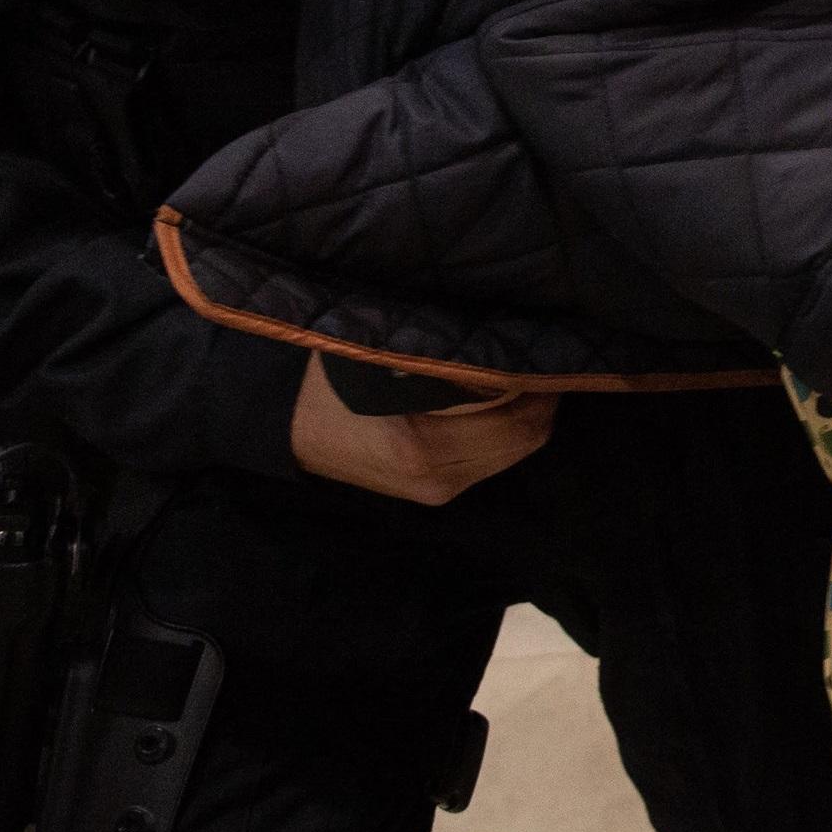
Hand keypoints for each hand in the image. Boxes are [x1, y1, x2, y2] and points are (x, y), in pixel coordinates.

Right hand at [287, 359, 557, 504]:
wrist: (288, 425)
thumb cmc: (332, 380)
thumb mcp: (386, 357)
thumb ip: (446, 355)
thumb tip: (508, 339)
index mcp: (421, 446)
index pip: (517, 415)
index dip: (539, 379)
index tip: (544, 345)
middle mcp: (436, 477)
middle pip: (525, 437)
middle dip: (542, 396)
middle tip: (544, 354)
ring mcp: (437, 490)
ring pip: (516, 450)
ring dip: (528, 412)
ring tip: (526, 371)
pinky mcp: (436, 493)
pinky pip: (495, 459)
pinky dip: (508, 428)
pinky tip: (504, 398)